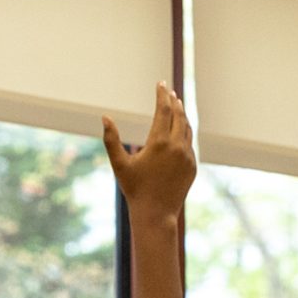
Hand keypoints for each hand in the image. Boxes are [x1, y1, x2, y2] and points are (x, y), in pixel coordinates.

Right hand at [102, 82, 195, 225]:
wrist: (156, 214)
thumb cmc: (135, 189)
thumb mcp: (119, 164)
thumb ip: (111, 140)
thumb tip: (105, 117)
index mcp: (159, 142)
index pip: (163, 110)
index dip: (162, 95)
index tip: (161, 83)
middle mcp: (177, 146)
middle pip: (178, 115)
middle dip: (174, 101)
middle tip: (169, 91)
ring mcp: (187, 156)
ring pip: (187, 128)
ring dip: (181, 115)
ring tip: (176, 106)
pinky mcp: (192, 166)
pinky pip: (189, 144)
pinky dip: (184, 133)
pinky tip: (180, 130)